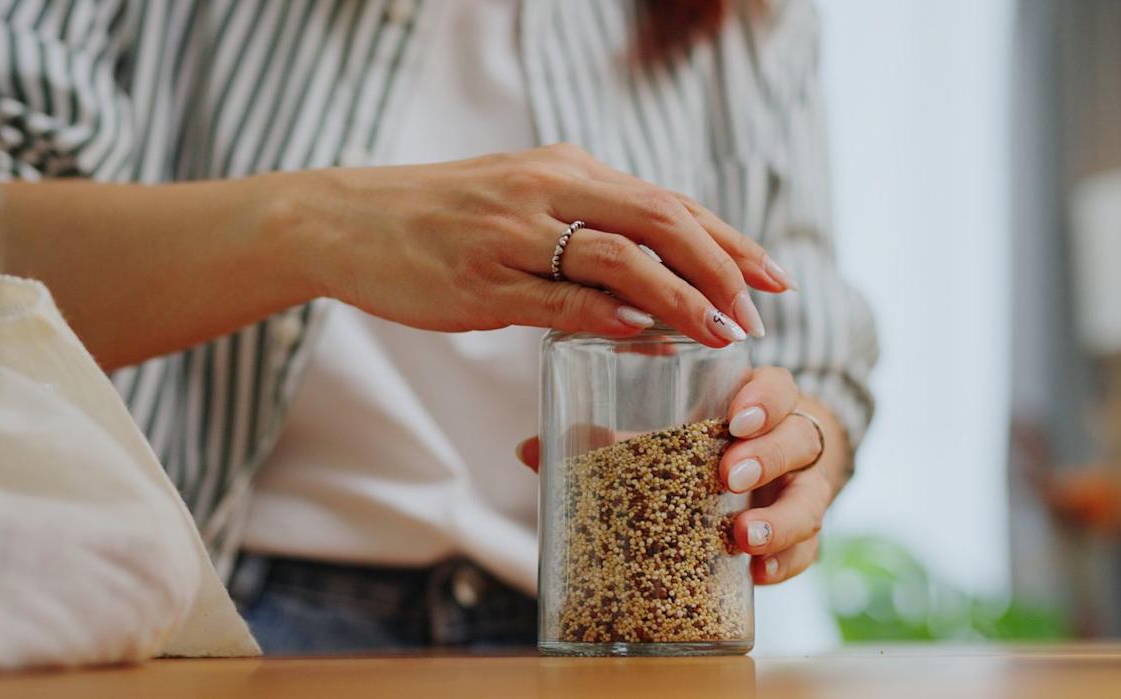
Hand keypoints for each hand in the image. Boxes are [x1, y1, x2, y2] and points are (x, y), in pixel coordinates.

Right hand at [272, 143, 795, 345]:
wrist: (347, 220)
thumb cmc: (441, 221)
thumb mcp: (521, 208)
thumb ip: (583, 243)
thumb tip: (650, 305)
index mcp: (567, 170)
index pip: (668, 202)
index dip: (728, 239)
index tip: (772, 274)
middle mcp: (548, 189)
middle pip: (661, 219)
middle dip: (722, 265)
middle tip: (762, 308)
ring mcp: (513, 232)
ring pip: (618, 257)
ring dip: (679, 295)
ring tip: (722, 330)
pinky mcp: (480, 279)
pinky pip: (555, 296)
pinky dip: (604, 314)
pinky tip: (642, 333)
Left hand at [515, 366, 840, 585]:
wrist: (763, 474)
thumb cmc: (704, 444)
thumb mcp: (666, 434)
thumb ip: (609, 442)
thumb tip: (529, 450)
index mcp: (757, 404)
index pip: (778, 386)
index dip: (764, 398)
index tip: (735, 417)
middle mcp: (790, 441)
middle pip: (800, 438)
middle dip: (767, 456)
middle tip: (728, 475)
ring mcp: (803, 488)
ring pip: (813, 498)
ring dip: (780, 519)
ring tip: (742, 537)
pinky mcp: (805, 533)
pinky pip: (811, 548)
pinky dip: (788, 562)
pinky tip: (759, 575)